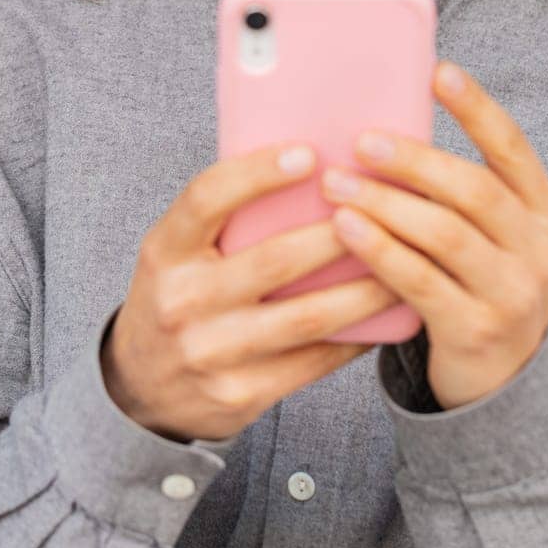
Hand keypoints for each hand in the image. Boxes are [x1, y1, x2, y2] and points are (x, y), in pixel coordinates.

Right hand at [101, 142, 398, 441]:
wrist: (141, 389)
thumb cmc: (179, 295)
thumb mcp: (178, 250)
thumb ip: (225, 216)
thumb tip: (311, 163)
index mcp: (164, 250)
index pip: (207, 198)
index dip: (258, 172)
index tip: (310, 153)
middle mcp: (182, 301)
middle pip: (276, 259)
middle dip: (341, 233)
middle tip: (388, 207)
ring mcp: (210, 353)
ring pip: (307, 316)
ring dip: (365, 290)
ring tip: (406, 262)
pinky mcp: (239, 395)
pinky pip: (312, 362)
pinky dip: (355, 337)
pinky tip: (385, 316)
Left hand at [320, 60, 547, 411]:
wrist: (503, 378)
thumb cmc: (476, 279)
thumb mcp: (489, 232)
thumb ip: (456, 188)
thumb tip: (383, 123)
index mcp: (544, 209)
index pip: (512, 147)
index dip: (476, 107)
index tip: (437, 70)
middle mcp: (539, 248)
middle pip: (474, 190)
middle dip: (414, 160)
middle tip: (362, 140)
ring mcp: (513, 293)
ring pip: (444, 234)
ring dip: (385, 203)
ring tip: (336, 183)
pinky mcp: (476, 330)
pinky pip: (420, 281)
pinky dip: (380, 249)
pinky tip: (345, 228)